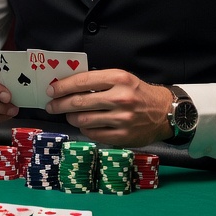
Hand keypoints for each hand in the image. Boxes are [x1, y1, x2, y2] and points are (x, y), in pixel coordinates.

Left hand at [45, 69, 172, 146]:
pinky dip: (84, 128)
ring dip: (70, 117)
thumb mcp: (122, 79)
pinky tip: (85, 124)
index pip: (82, 81)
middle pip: (79, 102)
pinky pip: (92, 133)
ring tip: (69, 115)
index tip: (51, 90)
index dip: (62, 86)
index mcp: (119, 79)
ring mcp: (122, 119)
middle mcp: (121, 98)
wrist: (165, 112)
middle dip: (59, 104)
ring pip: (83, 119)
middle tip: (51, 106)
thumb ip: (97, 81)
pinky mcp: (123, 136)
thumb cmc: (138, 93)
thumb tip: (67, 86)